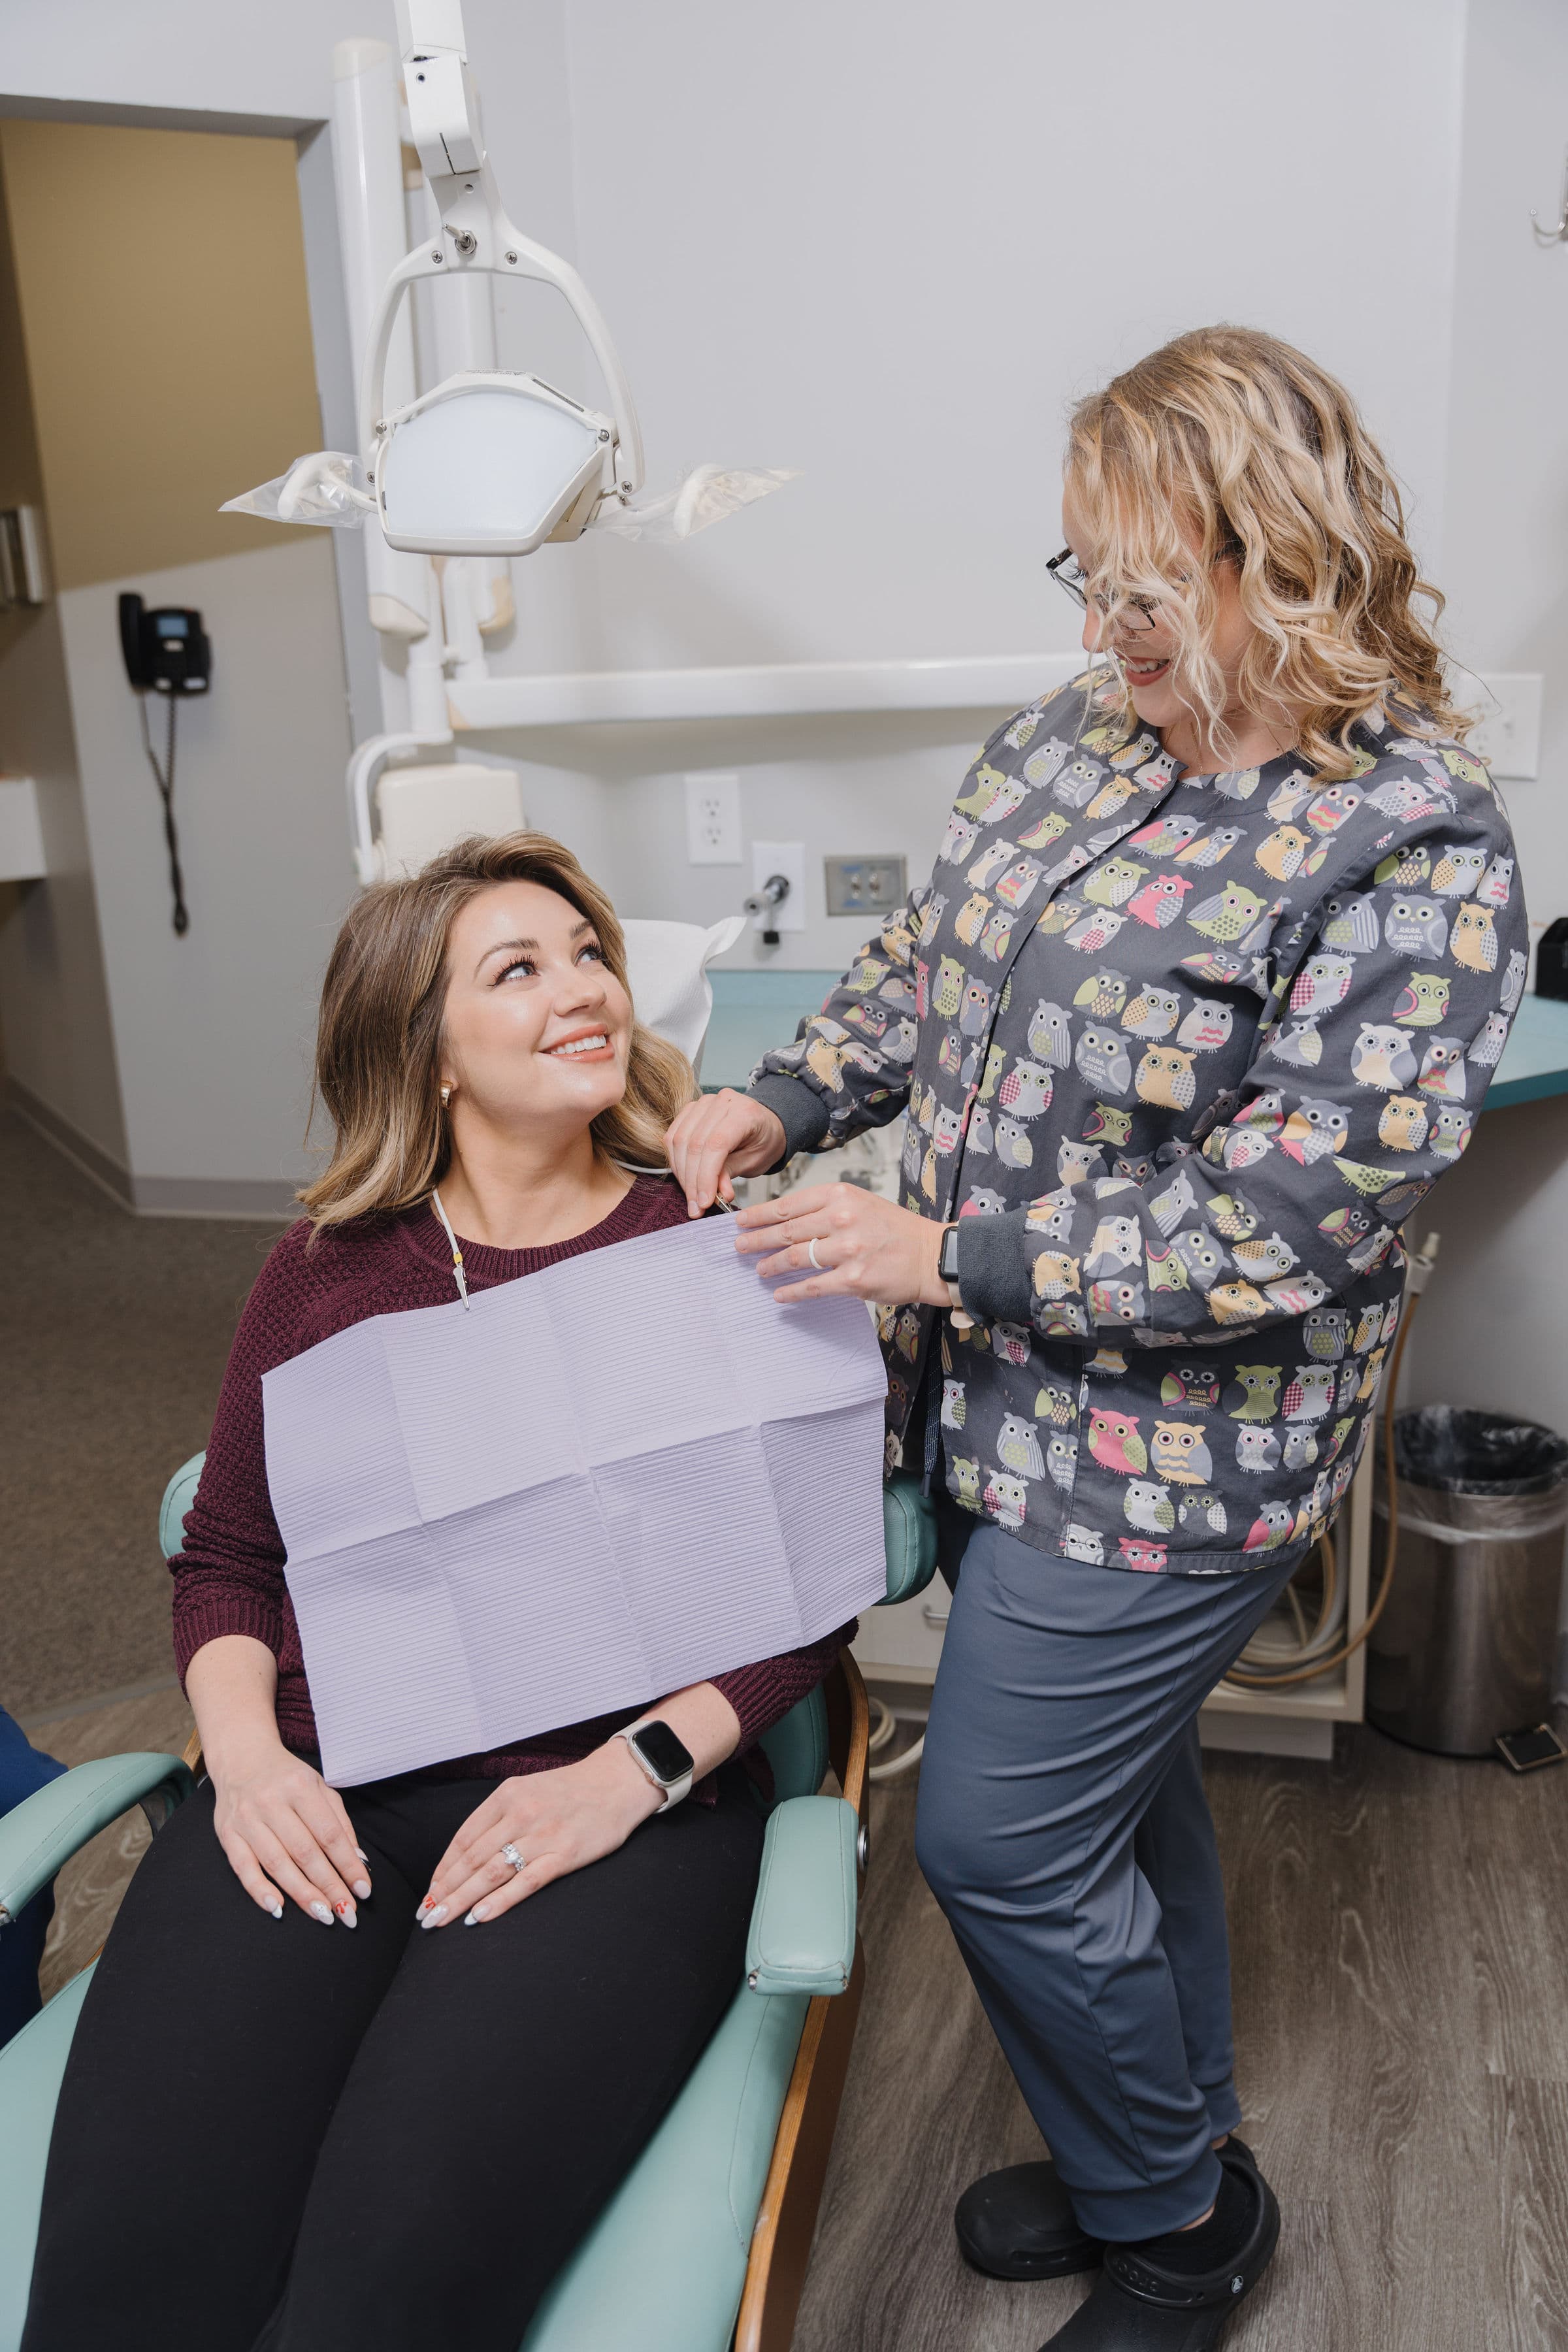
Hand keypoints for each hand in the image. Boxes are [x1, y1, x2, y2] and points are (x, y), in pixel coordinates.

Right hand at [208, 1731, 371, 1926]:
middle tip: (346, 1912)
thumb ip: (340, 1822)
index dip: (348, 1865)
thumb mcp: (320, 1787)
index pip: (329, 1834)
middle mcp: (271, 1802)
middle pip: (304, 1852)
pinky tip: (278, 1908)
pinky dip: (260, 1890)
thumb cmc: (287, 1778)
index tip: (363, 1889)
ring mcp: (246, 1819)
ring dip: (301, 1893)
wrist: (241, 1758)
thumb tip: (358, 1861)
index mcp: (300, 1787)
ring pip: (277, 1864)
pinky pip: (243, 1868)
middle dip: (329, 1885)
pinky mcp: (226, 1834)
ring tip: (323, 1915)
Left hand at [416, 1743, 661, 1928]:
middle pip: (472, 1859)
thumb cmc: (570, 1790)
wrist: (618, 1782)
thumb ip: (499, 1817)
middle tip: (426, 1917)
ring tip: (441, 1921)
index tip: (429, 1893)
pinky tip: (480, 1917)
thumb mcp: (528, 1790)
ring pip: (492, 1872)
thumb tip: (467, 1855)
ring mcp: (543, 1834)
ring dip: (462, 1899)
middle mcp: (521, 1813)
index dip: (443, 1869)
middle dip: (445, 1891)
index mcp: (507, 1795)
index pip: (464, 1838)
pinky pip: (527, 1882)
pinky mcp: (565, 1854)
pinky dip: (500, 1901)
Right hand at [666, 1089, 786, 1214]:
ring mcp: (703, 1103)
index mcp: (744, 1112)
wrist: (764, 1124)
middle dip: (692, 1181)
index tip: (704, 1202)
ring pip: (678, 1141)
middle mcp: (722, 1102)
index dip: (706, 1177)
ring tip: (692, 1196)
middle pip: (694, 1144)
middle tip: (696, 1207)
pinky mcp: (689, 1110)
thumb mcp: (755, 1161)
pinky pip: (672, 1136)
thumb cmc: (763, 1141)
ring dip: (682, 1174)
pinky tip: (685, 1178)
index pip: (716, 1145)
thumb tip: (716, 1193)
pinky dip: (676, 1161)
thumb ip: (731, 1174)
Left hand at [734, 1182, 947, 1307]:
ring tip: (759, 1270)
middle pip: (785, 1230)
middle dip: (756, 1240)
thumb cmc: (895, 1229)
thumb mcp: (861, 1202)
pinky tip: (780, 1294)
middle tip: (739, 1247)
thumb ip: (826, 1208)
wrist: (930, 1256)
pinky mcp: (853, 1279)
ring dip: (771, 1265)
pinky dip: (791, 1291)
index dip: (759, 1215)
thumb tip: (787, 1220)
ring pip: (794, 1257)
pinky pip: (812, 1286)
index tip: (741, 1221)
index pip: (788, 1205)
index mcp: (841, 1195)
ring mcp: (847, 1250)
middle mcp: (842, 1218)